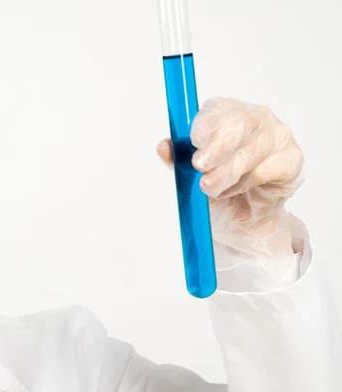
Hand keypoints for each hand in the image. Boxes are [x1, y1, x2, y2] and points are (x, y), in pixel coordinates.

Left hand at [157, 97, 304, 268]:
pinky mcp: (291, 158)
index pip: (217, 109)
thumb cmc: (215, 187)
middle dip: (218, 147)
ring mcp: (276, 135)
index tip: (195, 141)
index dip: (206, 123)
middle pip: (239, 123)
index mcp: (224, 113)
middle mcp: (253, 118)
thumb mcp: (189, 174)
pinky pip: (269, 168)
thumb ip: (177, 159)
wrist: (240, 219)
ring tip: (211, 188)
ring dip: (228, 173)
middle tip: (201, 167)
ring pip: (253, 149)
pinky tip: (237, 190)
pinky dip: (248, 182)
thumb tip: (163, 147)